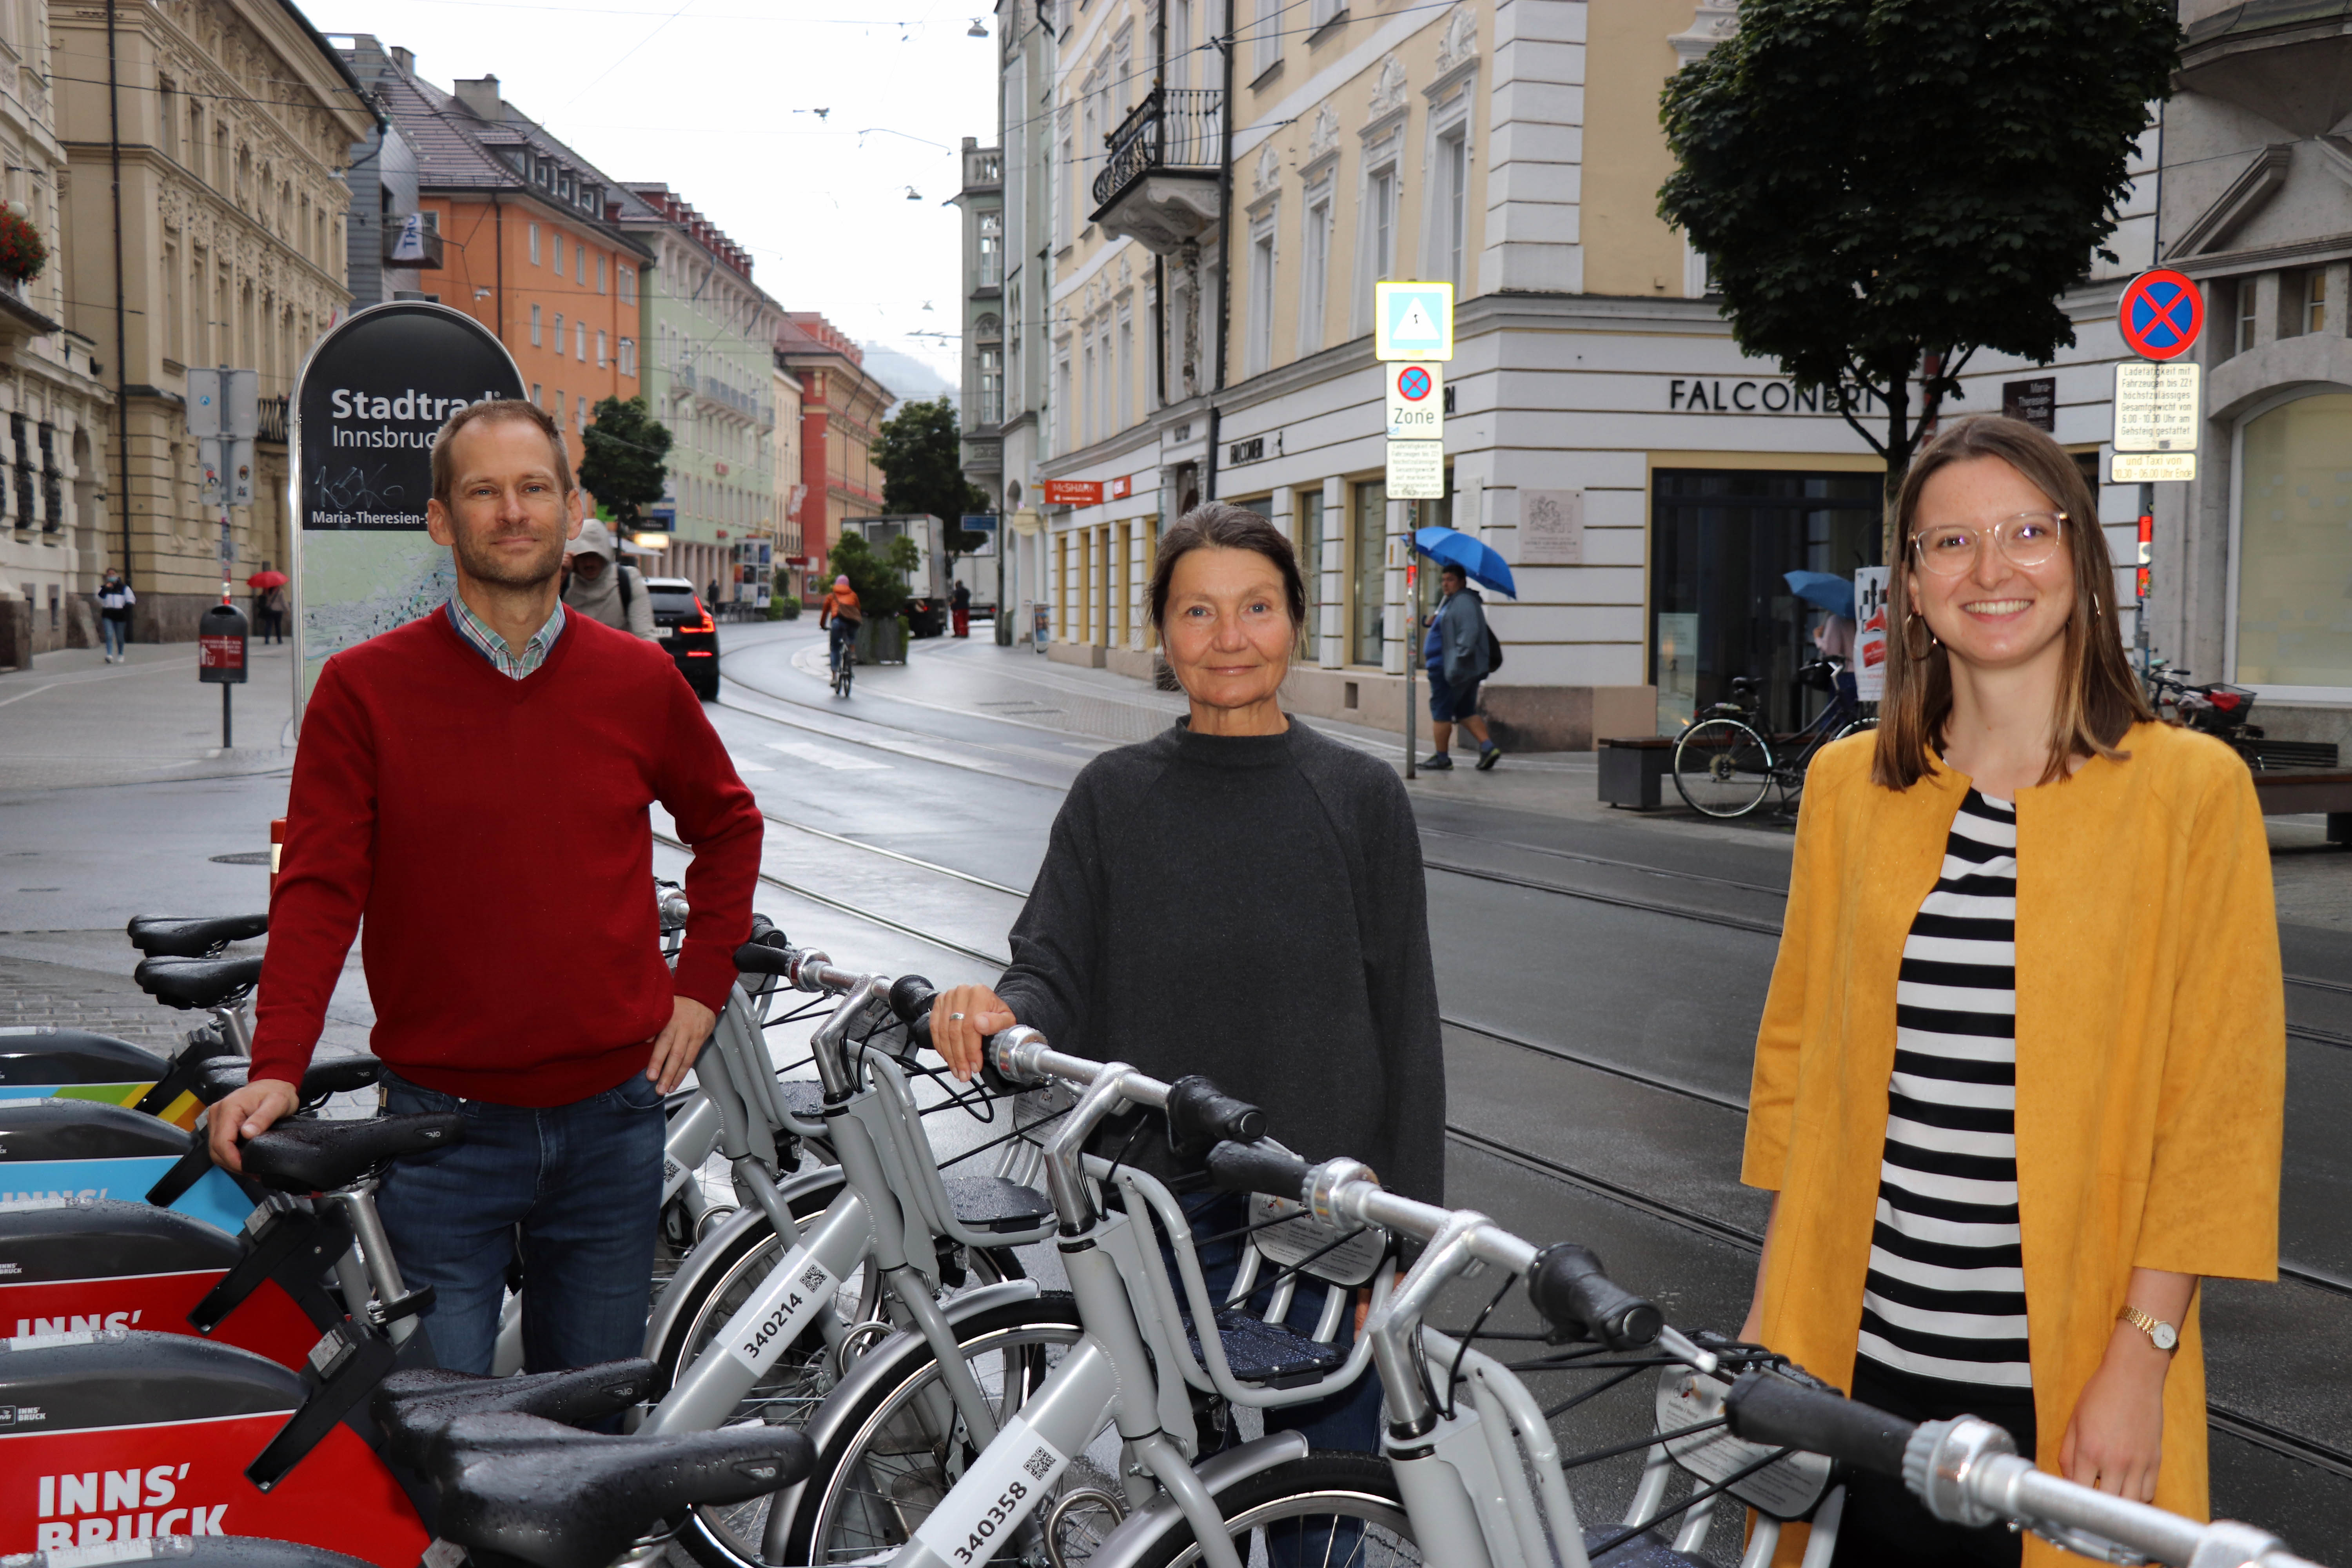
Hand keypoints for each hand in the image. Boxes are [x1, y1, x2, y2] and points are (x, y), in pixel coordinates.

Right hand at [208, 1078, 300, 1171]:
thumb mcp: (277, 1103)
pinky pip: (221, 1144)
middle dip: (232, 1163)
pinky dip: (230, 1154)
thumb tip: (247, 1133)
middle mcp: (217, 1113)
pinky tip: (245, 1159)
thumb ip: (262, 1118)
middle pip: (216, 1149)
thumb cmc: (277, 1091)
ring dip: (231, 1161)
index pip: (222, 1142)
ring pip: (216, 1149)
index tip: (248, 1168)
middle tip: (253, 1172)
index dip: (233, 1159)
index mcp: (228, 1108)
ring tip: (250, 1168)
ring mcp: (217, 1119)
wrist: (274, 1082)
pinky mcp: (221, 1123)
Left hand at [646, 995, 717, 1093]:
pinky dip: (684, 1072)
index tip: (651, 1076)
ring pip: (686, 1059)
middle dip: (667, 1074)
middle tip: (659, 1089)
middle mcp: (684, 1029)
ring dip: (676, 1077)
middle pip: (676, 1055)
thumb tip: (644, 1040)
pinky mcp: (701, 1040)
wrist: (702, 997)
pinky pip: (692, 1058)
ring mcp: (694, 1035)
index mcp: (671, 1021)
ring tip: (668, 1089)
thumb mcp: (663, 1007)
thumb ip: (654, 1023)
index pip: (663, 1043)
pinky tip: (677, 1081)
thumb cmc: (678, 1004)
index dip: (657, 1061)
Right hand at [928, 984, 1015, 1081]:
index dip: (971, 1050)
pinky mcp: (939, 1003)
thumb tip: (980, 1024)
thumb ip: (997, 1022)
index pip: (969, 1027)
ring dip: (949, 1055)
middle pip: (954, 1032)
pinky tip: (947, 1057)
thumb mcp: (1006, 1019)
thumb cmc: (997, 1014)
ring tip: (957, 1070)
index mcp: (978, 994)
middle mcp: (961, 992)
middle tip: (964, 1073)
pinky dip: (940, 1046)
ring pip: (943, 1032)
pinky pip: (934, 1028)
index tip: (974, 1066)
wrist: (989, 1004)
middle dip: (959, 1057)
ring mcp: (948, 997)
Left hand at [2060, 1321, 2170, 1500]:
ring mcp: (2138, 1464)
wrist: (2133, 1376)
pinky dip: (2136, 1497)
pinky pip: (2148, 1493)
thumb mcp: (2074, 1421)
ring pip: (2129, 1504)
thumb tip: (2068, 1480)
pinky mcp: (2155, 1461)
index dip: (2073, 1502)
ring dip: (2117, 1505)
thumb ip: (2068, 1455)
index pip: (2079, 1493)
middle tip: (2089, 1504)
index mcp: (2090, 1451)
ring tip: (2108, 1498)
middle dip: (2095, 1507)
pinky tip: (2126, 1489)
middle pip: (2106, 1505)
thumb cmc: (2102, 1394)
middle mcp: (2115, 1461)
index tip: (2070, 1504)